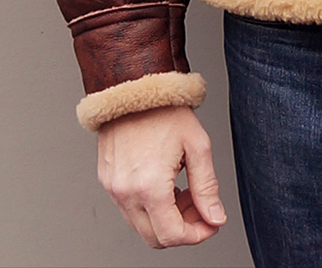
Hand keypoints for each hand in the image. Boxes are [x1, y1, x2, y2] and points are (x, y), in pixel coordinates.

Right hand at [96, 105, 226, 247]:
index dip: (196, 235)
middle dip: (182, 228)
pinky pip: (128, 209)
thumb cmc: (165, 108)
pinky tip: (165, 183)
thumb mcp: (197, 145)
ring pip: (140, 225)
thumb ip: (207, 187)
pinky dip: (149, 206)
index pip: (172, 236)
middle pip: (155, 237)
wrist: (133, 84)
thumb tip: (215, 218)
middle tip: (199, 205)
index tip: (211, 223)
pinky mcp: (106, 180)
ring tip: (183, 190)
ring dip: (165, 218)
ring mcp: (112, 188)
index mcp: (149, 186)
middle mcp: (125, 192)